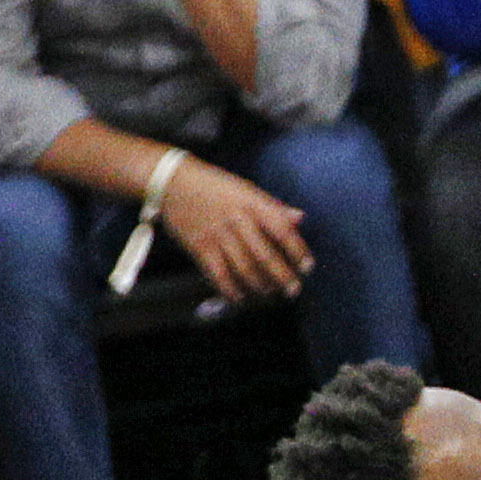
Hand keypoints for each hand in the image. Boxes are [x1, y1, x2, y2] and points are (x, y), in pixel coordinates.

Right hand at [160, 158, 312, 302]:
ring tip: (271, 293)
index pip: (282, 230)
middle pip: (265, 255)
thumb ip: (273, 207)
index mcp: (252, 203)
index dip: (298, 250)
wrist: (172, 182)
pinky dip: (231, 290)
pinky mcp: (199, 247)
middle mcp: (237, 220)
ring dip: (260, 286)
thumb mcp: (246, 189)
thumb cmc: (215, 186)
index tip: (308, 267)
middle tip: (294, 290)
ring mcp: (217, 235)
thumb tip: (300, 218)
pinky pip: (218, 275)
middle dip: (283, 276)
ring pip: (244, 268)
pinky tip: (241, 297)